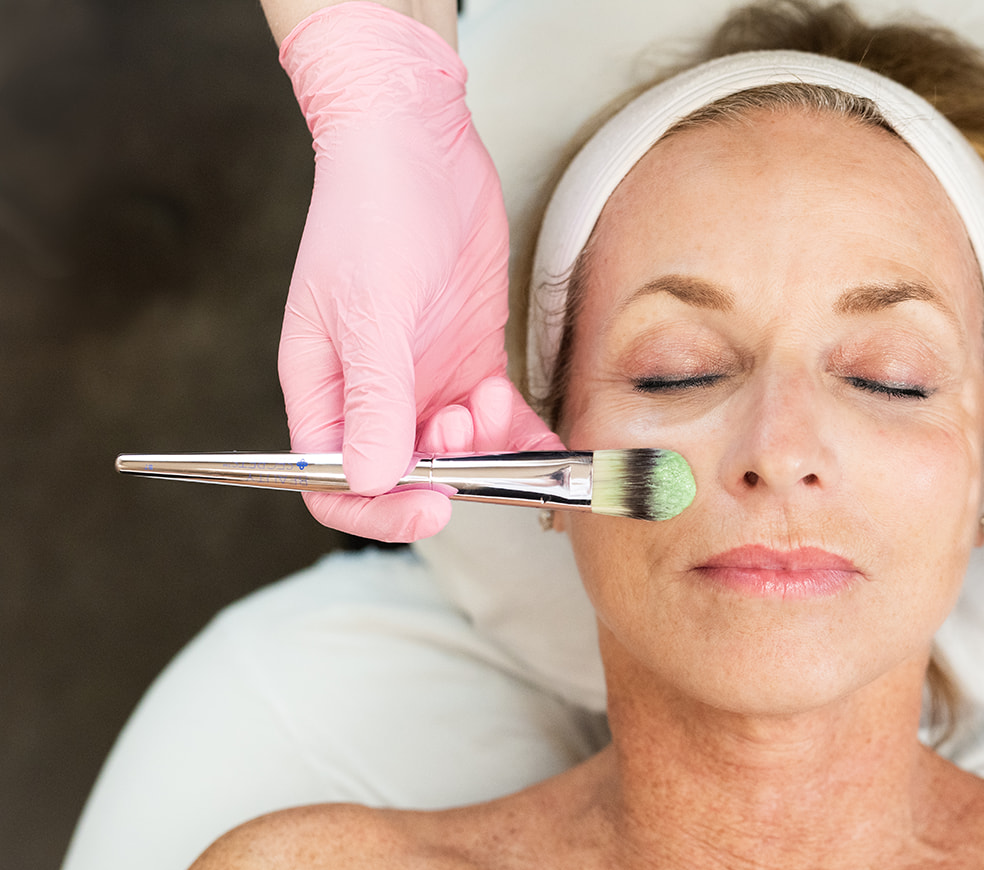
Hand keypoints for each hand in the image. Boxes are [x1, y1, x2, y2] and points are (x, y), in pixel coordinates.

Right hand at [276, 1, 558, 541]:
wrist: (416, 139)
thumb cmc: (371, 213)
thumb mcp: (370, 311)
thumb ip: (375, 399)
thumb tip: (371, 480)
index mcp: (325, 392)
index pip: (334, 486)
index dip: (379, 512)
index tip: (432, 508)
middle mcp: (373, 396)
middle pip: (407, 477)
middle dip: (446, 470)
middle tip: (470, 423)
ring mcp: (425, 379)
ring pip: (461, 454)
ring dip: (487, 450)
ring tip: (491, 401)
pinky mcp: (472, 358)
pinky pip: (503, 422)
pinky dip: (527, 439)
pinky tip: (554, 446)